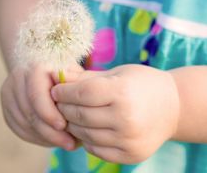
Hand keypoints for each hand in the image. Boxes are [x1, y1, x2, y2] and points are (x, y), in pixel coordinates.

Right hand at [1, 63, 75, 149]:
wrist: (41, 68)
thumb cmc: (64, 73)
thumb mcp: (73, 74)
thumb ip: (75, 87)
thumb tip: (81, 108)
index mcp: (35, 68)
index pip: (36, 94)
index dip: (49, 113)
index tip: (64, 127)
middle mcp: (18, 78)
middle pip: (30, 112)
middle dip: (50, 132)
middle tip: (69, 144)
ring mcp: (9, 93)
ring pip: (24, 123)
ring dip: (44, 137)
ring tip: (64, 143)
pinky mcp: (7, 107)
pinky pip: (19, 128)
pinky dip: (36, 138)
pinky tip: (51, 140)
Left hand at [51, 64, 179, 162]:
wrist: (173, 107)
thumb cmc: (141, 84)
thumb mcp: (116, 73)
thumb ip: (85, 77)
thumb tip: (57, 76)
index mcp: (122, 92)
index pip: (82, 93)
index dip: (63, 92)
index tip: (55, 90)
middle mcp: (126, 118)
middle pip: (80, 115)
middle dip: (63, 108)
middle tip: (58, 103)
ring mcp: (129, 140)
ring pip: (85, 134)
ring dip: (72, 125)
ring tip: (70, 115)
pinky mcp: (130, 155)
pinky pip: (96, 150)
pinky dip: (86, 140)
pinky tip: (86, 129)